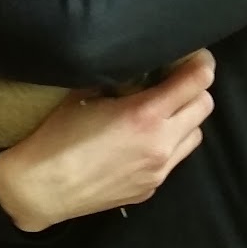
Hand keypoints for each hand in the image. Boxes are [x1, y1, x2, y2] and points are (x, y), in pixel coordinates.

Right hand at [0, 49, 216, 232]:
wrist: (41, 189)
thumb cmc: (57, 136)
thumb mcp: (86, 95)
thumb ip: (121, 81)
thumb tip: (138, 70)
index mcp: (146, 114)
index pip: (197, 82)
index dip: (200, 64)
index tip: (195, 58)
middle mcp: (161, 143)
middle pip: (205, 106)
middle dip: (195, 90)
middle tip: (176, 82)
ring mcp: (159, 170)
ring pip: (196, 135)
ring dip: (186, 120)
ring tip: (162, 113)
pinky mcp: (151, 188)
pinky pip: (174, 160)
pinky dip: (169, 145)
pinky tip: (142, 142)